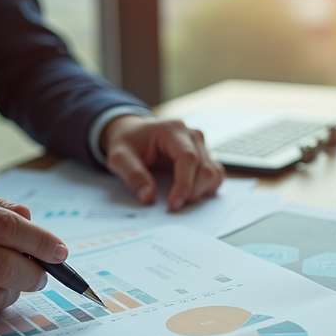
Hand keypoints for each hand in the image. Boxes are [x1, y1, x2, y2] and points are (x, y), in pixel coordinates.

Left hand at [101, 115, 225, 210]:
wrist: (132, 133)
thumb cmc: (128, 141)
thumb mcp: (119, 157)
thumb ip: (133, 175)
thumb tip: (148, 197)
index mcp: (172, 129)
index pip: (188, 158)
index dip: (184, 184)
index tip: (174, 204)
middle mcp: (191, 135)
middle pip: (204, 168)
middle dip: (192, 192)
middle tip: (174, 206)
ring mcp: (200, 145)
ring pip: (213, 172)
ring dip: (201, 191)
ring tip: (180, 200)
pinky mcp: (204, 156)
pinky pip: (215, 174)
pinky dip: (207, 187)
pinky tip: (191, 195)